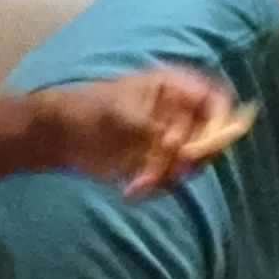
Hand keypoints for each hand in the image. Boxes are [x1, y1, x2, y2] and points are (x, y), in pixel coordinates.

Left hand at [38, 66, 238, 195]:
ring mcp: (169, 137)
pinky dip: (154, 186)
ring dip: (168, 175)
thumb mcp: (126, 116)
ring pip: (192, 162)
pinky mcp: (157, 161)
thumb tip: (188, 150)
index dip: (220, 122)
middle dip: (192, 157)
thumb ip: (161, 132)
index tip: (203, 147)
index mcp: (174, 88)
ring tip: (140, 181)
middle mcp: (179, 112)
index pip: (215, 100)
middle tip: (172, 170)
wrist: (59, 134)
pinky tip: (132, 189)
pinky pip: (171, 177)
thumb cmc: (90, 111)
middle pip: (210, 136)